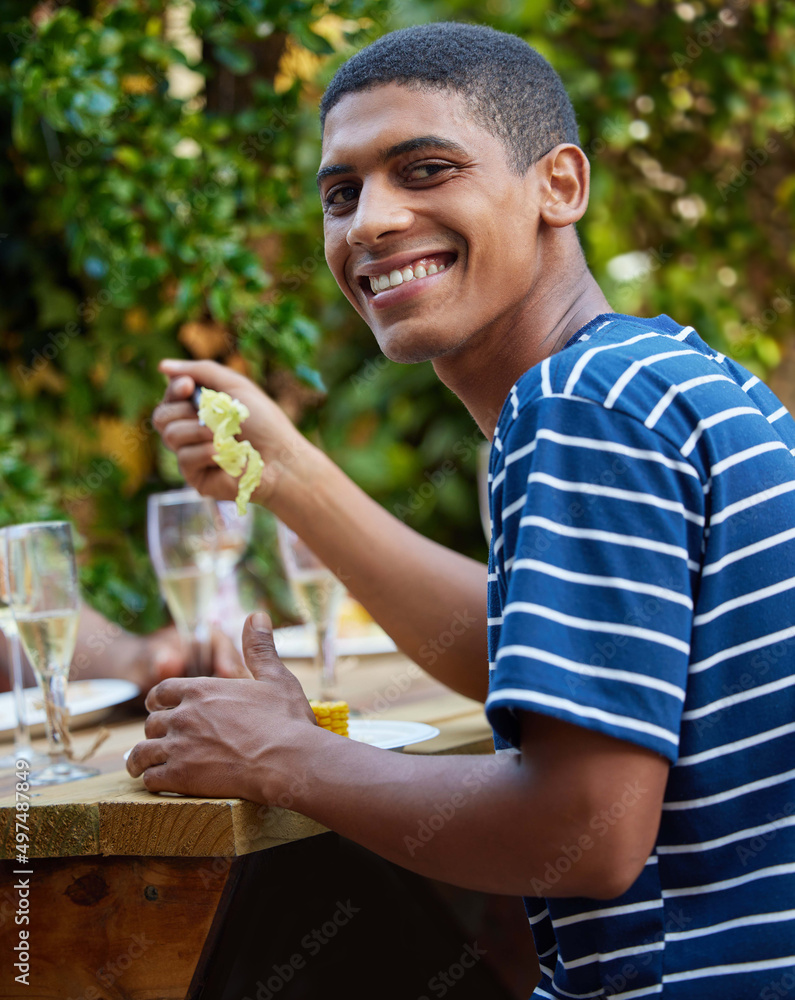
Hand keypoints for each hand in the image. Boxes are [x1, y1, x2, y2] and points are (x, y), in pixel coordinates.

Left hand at [126, 613, 317, 800]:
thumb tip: (257, 615)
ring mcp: (179, 747)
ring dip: (140, 759)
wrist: (288, 761)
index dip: (158, 701)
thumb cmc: (285, 720)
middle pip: (151, 722)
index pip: (161, 691)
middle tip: (159, 742)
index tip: (158, 709)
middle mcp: (184, 715)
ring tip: (141, 767)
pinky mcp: (180, 777)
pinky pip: (151, 778)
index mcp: (201, 689)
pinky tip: (159, 783)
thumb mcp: (275, 677)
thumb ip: (259, 647)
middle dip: (154, 731)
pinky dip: (151, 780)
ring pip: (142, 752)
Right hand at [153, 359, 311, 505]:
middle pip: (161, 417)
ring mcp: (191, 455)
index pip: (170, 398)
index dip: (174, 390)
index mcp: (199, 410)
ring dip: (200, 431)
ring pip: (170, 435)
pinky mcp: (195, 476)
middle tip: (212, 416)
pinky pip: (184, 458)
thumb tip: (162, 366)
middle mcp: (191, 432)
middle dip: (185, 411)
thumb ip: (201, 371)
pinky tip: (225, 455)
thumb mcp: (235, 386)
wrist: (281, 458)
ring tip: (225, 436)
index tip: (188, 386)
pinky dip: (207, 452)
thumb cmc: (264, 423)